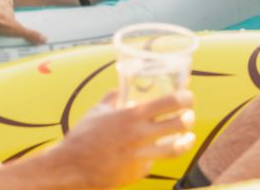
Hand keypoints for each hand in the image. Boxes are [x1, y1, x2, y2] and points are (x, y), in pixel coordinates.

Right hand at [51, 91, 195, 187]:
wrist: (70, 168)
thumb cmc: (82, 137)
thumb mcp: (97, 112)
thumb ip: (112, 98)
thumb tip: (119, 87)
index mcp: (132, 115)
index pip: (171, 102)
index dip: (185, 98)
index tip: (188, 97)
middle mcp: (139, 135)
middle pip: (181, 123)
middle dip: (189, 118)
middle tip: (189, 115)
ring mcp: (141, 155)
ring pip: (176, 148)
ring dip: (186, 141)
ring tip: (189, 137)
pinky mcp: (138, 172)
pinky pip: (154, 162)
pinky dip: (156, 157)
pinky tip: (154, 153)